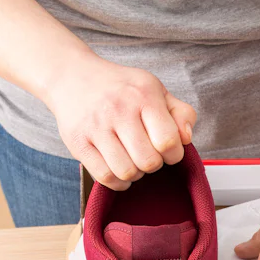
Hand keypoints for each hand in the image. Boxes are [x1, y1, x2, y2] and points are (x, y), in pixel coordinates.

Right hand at [46, 51, 196, 189]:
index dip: (174, 153)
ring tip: (132, 160)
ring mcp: (96, 127)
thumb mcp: (156, 90)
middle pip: (149, 162)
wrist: (73, 77)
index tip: (167, 149)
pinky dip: (117, 181)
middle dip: (154, 164)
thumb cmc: (121, 88)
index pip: (168, 141)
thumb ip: (181, 113)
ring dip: (135, 174)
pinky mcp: (78, 143)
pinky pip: (105, 177)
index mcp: (143, 95)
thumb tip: (186, 139)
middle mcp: (118, 109)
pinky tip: (118, 169)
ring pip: (127, 172)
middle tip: (147, 153)